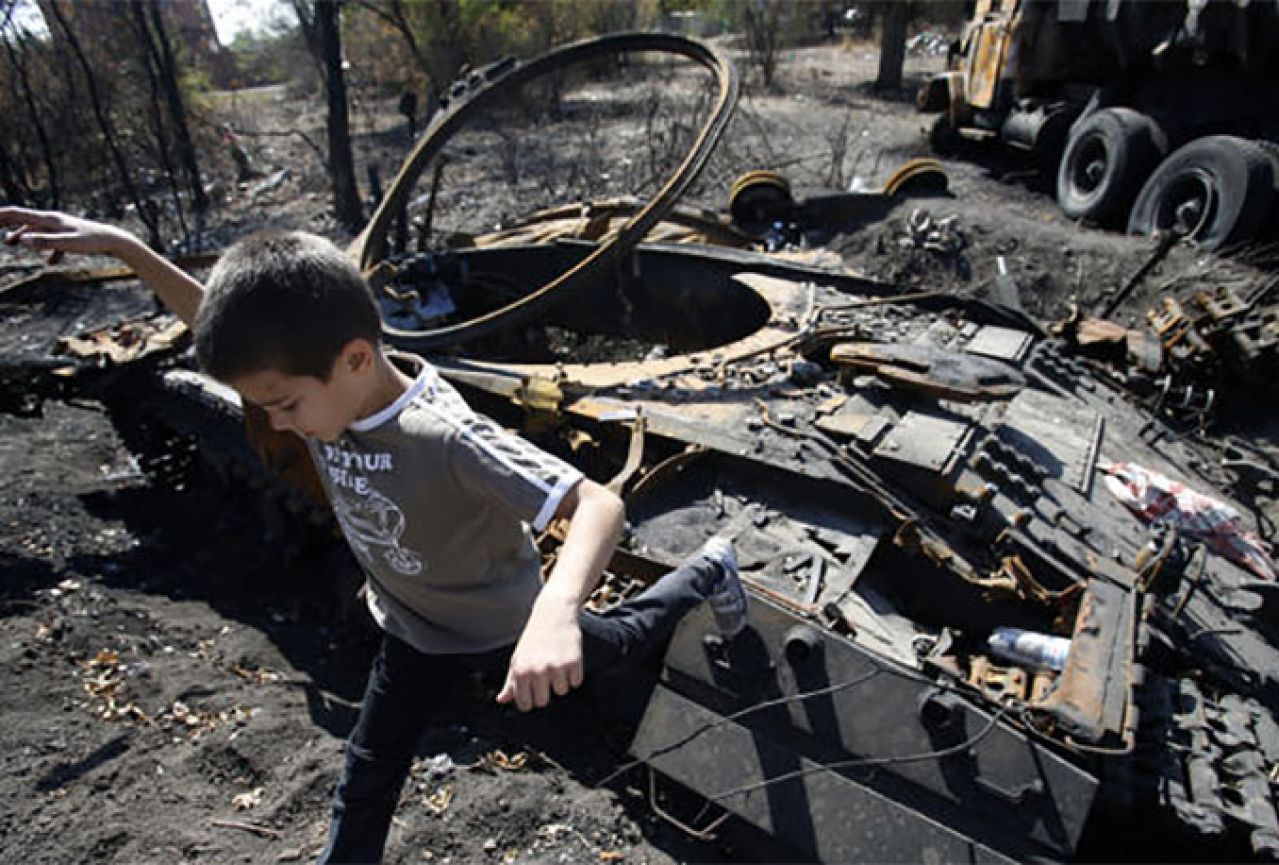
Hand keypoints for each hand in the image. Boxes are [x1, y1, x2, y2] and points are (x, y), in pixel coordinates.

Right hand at [0, 207, 133, 265]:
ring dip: (22, 235)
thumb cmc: (92, 241)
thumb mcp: (67, 244)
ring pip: (36, 229)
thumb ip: (44, 242)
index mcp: (49, 219)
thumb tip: (21, 240)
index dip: (0, 216)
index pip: (17, 213)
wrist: (115, 240)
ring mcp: (62, 227)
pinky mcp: (71, 236)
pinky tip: (51, 263)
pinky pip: (54, 242)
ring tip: (10, 243)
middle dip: (6, 222)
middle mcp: (53, 220)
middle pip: (24, 218)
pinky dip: (49, 250)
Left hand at [495, 598, 583, 711]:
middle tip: (545, 674)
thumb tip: (501, 700)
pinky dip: (573, 674)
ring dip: (560, 681)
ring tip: (556, 662)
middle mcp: (537, 670)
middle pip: (543, 702)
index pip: (525, 705)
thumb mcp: (518, 658)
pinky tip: (567, 659)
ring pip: (561, 692)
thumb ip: (510, 682)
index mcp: (520, 671)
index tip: (532, 692)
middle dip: (545, 692)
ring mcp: (556, 666)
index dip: (530, 700)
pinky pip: (575, 682)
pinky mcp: (574, 662)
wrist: (554, 613)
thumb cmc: (534, 638)